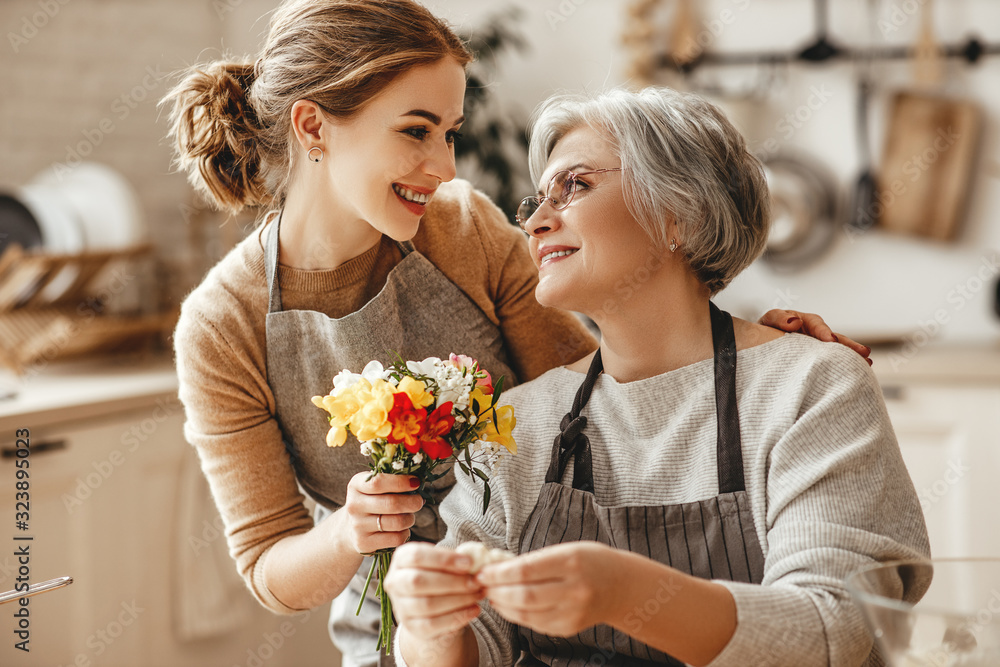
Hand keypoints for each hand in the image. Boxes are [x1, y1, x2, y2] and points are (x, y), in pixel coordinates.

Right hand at [343, 472, 423, 552]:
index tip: (416, 482)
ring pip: (397, 522)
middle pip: (392, 503)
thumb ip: (394, 481)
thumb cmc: (372, 502)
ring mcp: (358, 526)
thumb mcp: (376, 487)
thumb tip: (418, 483)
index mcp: (356, 485)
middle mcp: (354, 505)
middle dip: (413, 502)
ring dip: (410, 518)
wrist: (351, 529)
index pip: (378, 482)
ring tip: (409, 516)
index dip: (401, 482)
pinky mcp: (364, 543)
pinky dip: (405, 533)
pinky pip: (396, 538)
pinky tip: (401, 529)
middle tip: (419, 501)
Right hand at [385, 542, 483, 639]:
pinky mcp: (411, 627)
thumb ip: (455, 560)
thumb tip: (475, 559)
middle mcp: (394, 582)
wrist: (432, 607)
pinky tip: (474, 609)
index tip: (469, 563)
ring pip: (427, 604)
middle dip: (452, 581)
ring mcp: (400, 606)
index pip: (416, 556)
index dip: (443, 558)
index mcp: (401, 559)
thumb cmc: (440, 576)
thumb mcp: (443, 563)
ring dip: (458, 599)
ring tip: (478, 594)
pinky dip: (457, 617)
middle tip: (476, 581)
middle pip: (418, 581)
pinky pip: (433, 624)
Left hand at [476, 541, 623, 636]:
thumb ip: (535, 560)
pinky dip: (516, 615)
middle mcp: (573, 589)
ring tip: (491, 594)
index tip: (483, 571)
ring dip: (502, 605)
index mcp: (571, 562)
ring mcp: (572, 612)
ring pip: (525, 614)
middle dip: (496, 591)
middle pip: (523, 595)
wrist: (622, 587)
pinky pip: (534, 624)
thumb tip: (497, 567)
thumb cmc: (590, 561)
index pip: (525, 570)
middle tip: (482, 584)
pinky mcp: (569, 628)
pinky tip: (508, 605)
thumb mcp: (566, 550)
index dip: (498, 573)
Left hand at [759, 309, 872, 364]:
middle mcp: (813, 334)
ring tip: (867, 362)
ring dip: (851, 355)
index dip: (823, 332)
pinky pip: (830, 362)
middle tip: (863, 352)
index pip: (815, 324)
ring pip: (836, 350)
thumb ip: (778, 318)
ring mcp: (816, 347)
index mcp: (802, 322)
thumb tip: (795, 322)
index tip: (830, 341)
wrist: (758, 346)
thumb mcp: (768, 321)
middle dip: (847, 345)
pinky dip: (842, 366)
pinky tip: (857, 372)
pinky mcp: (816, 360)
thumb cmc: (763, 332)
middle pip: (833, 337)